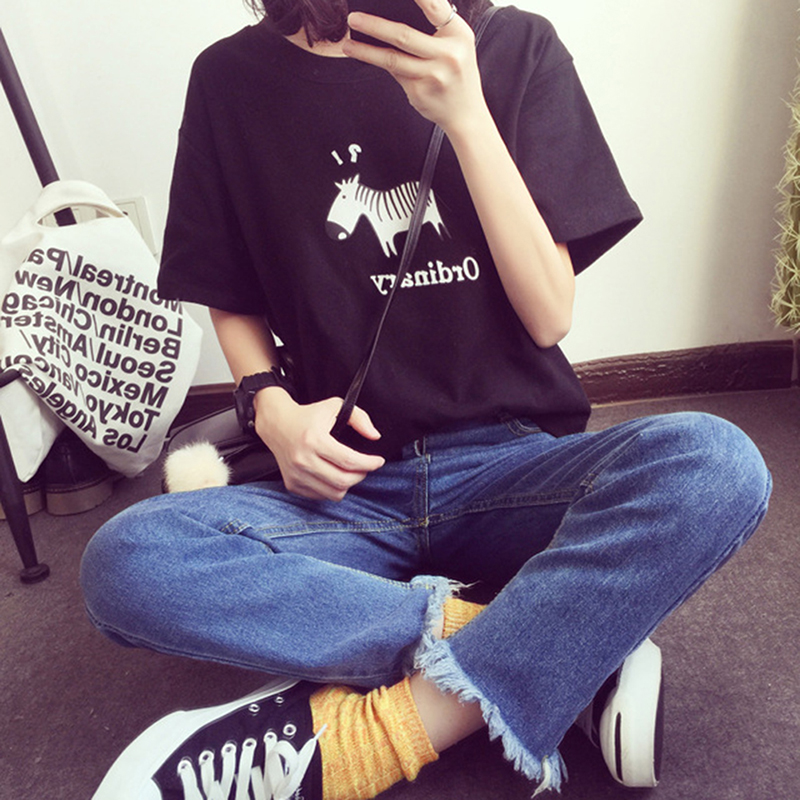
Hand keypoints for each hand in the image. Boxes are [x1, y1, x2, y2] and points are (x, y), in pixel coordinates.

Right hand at [254, 389, 384, 501]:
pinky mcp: (292, 484)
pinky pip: (321, 496)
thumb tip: (375, 436)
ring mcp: (296, 474)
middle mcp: (303, 459)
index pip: (348, 460)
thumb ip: (360, 418)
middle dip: (361, 475)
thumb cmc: (309, 415)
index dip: (369, 463)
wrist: (277, 424)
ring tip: (350, 471)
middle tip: (366, 467)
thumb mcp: (335, 406)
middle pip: (343, 480)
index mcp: (314, 440)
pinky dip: (332, 489)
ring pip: (334, 493)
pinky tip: (334, 475)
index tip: (379, 461)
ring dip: (348, 484)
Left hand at [343, 0, 487, 134]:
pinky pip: (394, 73)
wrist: (466, 114)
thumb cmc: (457, 73)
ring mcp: (432, 76)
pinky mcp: (419, 92)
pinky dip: (379, 63)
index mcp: (458, 35)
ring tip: (347, 44)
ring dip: (365, 51)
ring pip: (392, 59)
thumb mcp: (457, 44)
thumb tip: (393, 13)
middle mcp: (447, 55)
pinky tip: (364, 56)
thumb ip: (435, 26)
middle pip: (403, 35)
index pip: (435, 6)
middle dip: (374, 26)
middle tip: (353, 18)